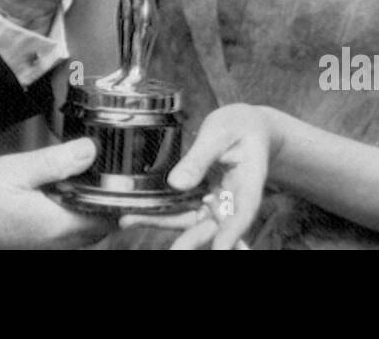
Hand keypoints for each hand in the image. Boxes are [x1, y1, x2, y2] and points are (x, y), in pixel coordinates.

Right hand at [0, 138, 113, 248]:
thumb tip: (91, 150)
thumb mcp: (17, 170)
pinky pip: (72, 229)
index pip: (109, 216)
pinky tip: (63, 188)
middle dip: (108, 197)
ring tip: (84, 174)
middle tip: (104, 167)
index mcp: (58, 225)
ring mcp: (50, 243)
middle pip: (104, 223)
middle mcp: (59, 240)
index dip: (119, 194)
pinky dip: (76, 210)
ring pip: (89, 227)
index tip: (120, 169)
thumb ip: (56, 162)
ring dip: (92, 204)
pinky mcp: (41, 240)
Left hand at [121, 103, 273, 249]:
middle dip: (190, 240)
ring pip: (189, 221)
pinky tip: (133, 214)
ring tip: (130, 221)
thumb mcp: (219, 134)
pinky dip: (158, 213)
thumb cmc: (240, 126)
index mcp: (248, 184)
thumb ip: (199, 158)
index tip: (220, 249)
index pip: (242, 213)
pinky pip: (179, 210)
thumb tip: (176, 183)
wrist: (246, 126)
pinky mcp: (200, 198)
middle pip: (212, 226)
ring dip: (162, 223)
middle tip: (174, 251)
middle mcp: (232, 200)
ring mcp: (215, 202)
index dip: (231, 234)